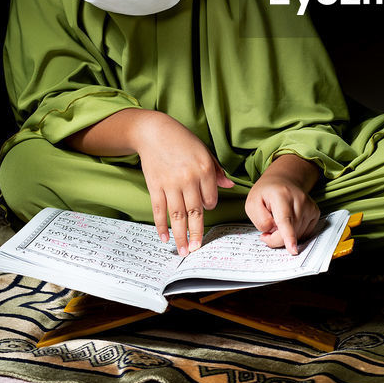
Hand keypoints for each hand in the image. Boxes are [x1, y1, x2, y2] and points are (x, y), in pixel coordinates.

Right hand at [130, 112, 234, 255]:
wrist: (154, 132)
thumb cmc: (182, 141)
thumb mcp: (204, 151)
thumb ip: (216, 171)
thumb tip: (230, 186)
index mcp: (204, 169)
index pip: (211, 199)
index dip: (209, 207)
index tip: (204, 210)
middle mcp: (189, 179)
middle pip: (195, 212)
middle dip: (196, 233)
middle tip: (197, 249)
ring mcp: (170, 184)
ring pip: (177, 215)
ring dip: (180, 235)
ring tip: (183, 250)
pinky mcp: (155, 186)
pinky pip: (159, 211)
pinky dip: (161, 226)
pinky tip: (164, 238)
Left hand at [245, 154, 320, 254]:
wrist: (283, 181)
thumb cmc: (266, 193)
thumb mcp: (252, 204)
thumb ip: (260, 220)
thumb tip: (274, 231)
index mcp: (281, 195)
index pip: (285, 219)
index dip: (288, 236)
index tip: (293, 250)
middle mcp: (299, 199)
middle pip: (290, 231)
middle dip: (276, 238)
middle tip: (265, 234)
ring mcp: (309, 206)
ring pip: (298, 234)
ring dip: (285, 236)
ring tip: (277, 224)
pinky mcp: (315, 212)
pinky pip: (304, 232)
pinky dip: (295, 233)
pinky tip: (288, 223)